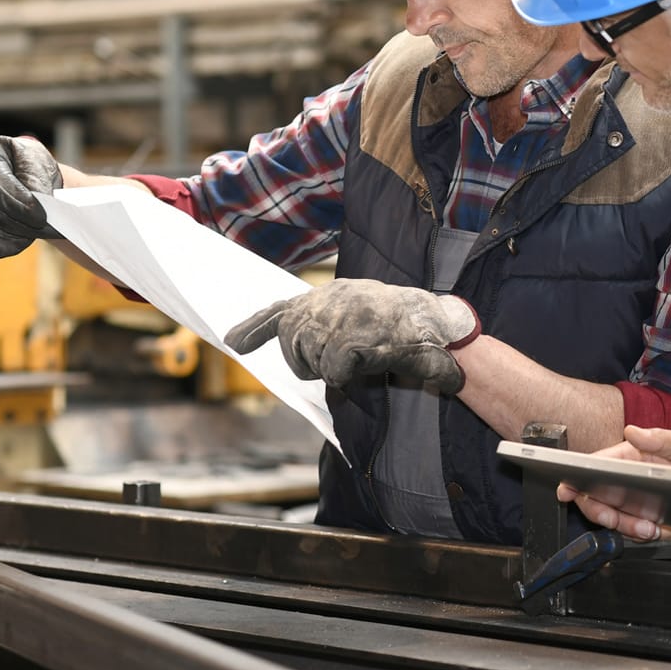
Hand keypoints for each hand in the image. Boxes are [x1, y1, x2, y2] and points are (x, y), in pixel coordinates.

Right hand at [0, 136, 62, 257]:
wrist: (21, 170)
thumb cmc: (29, 162)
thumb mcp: (36, 160)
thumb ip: (35, 180)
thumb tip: (37, 205)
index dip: (19, 203)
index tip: (42, 216)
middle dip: (24, 223)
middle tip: (50, 229)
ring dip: (20, 235)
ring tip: (45, 232)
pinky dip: (10, 244)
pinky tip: (28, 238)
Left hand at [224, 278, 479, 393]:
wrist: (439, 325)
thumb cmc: (400, 326)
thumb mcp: (356, 316)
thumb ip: (320, 326)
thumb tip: (275, 345)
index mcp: (329, 295)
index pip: (281, 311)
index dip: (254, 328)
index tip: (231, 341)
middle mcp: (331, 300)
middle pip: (291, 339)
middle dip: (304, 361)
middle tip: (335, 364)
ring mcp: (343, 317)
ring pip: (309, 357)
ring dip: (329, 368)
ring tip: (359, 359)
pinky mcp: (356, 338)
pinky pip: (332, 369)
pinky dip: (346, 374)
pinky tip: (366, 364)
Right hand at [557, 426, 670, 540]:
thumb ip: (660, 437)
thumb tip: (631, 431)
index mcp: (627, 455)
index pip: (594, 464)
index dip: (574, 476)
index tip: (566, 489)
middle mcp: (624, 478)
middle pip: (593, 496)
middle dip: (597, 510)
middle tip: (611, 518)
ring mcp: (632, 501)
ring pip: (610, 517)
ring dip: (622, 526)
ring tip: (647, 528)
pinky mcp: (644, 520)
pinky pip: (629, 531)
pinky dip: (636, 535)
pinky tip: (653, 530)